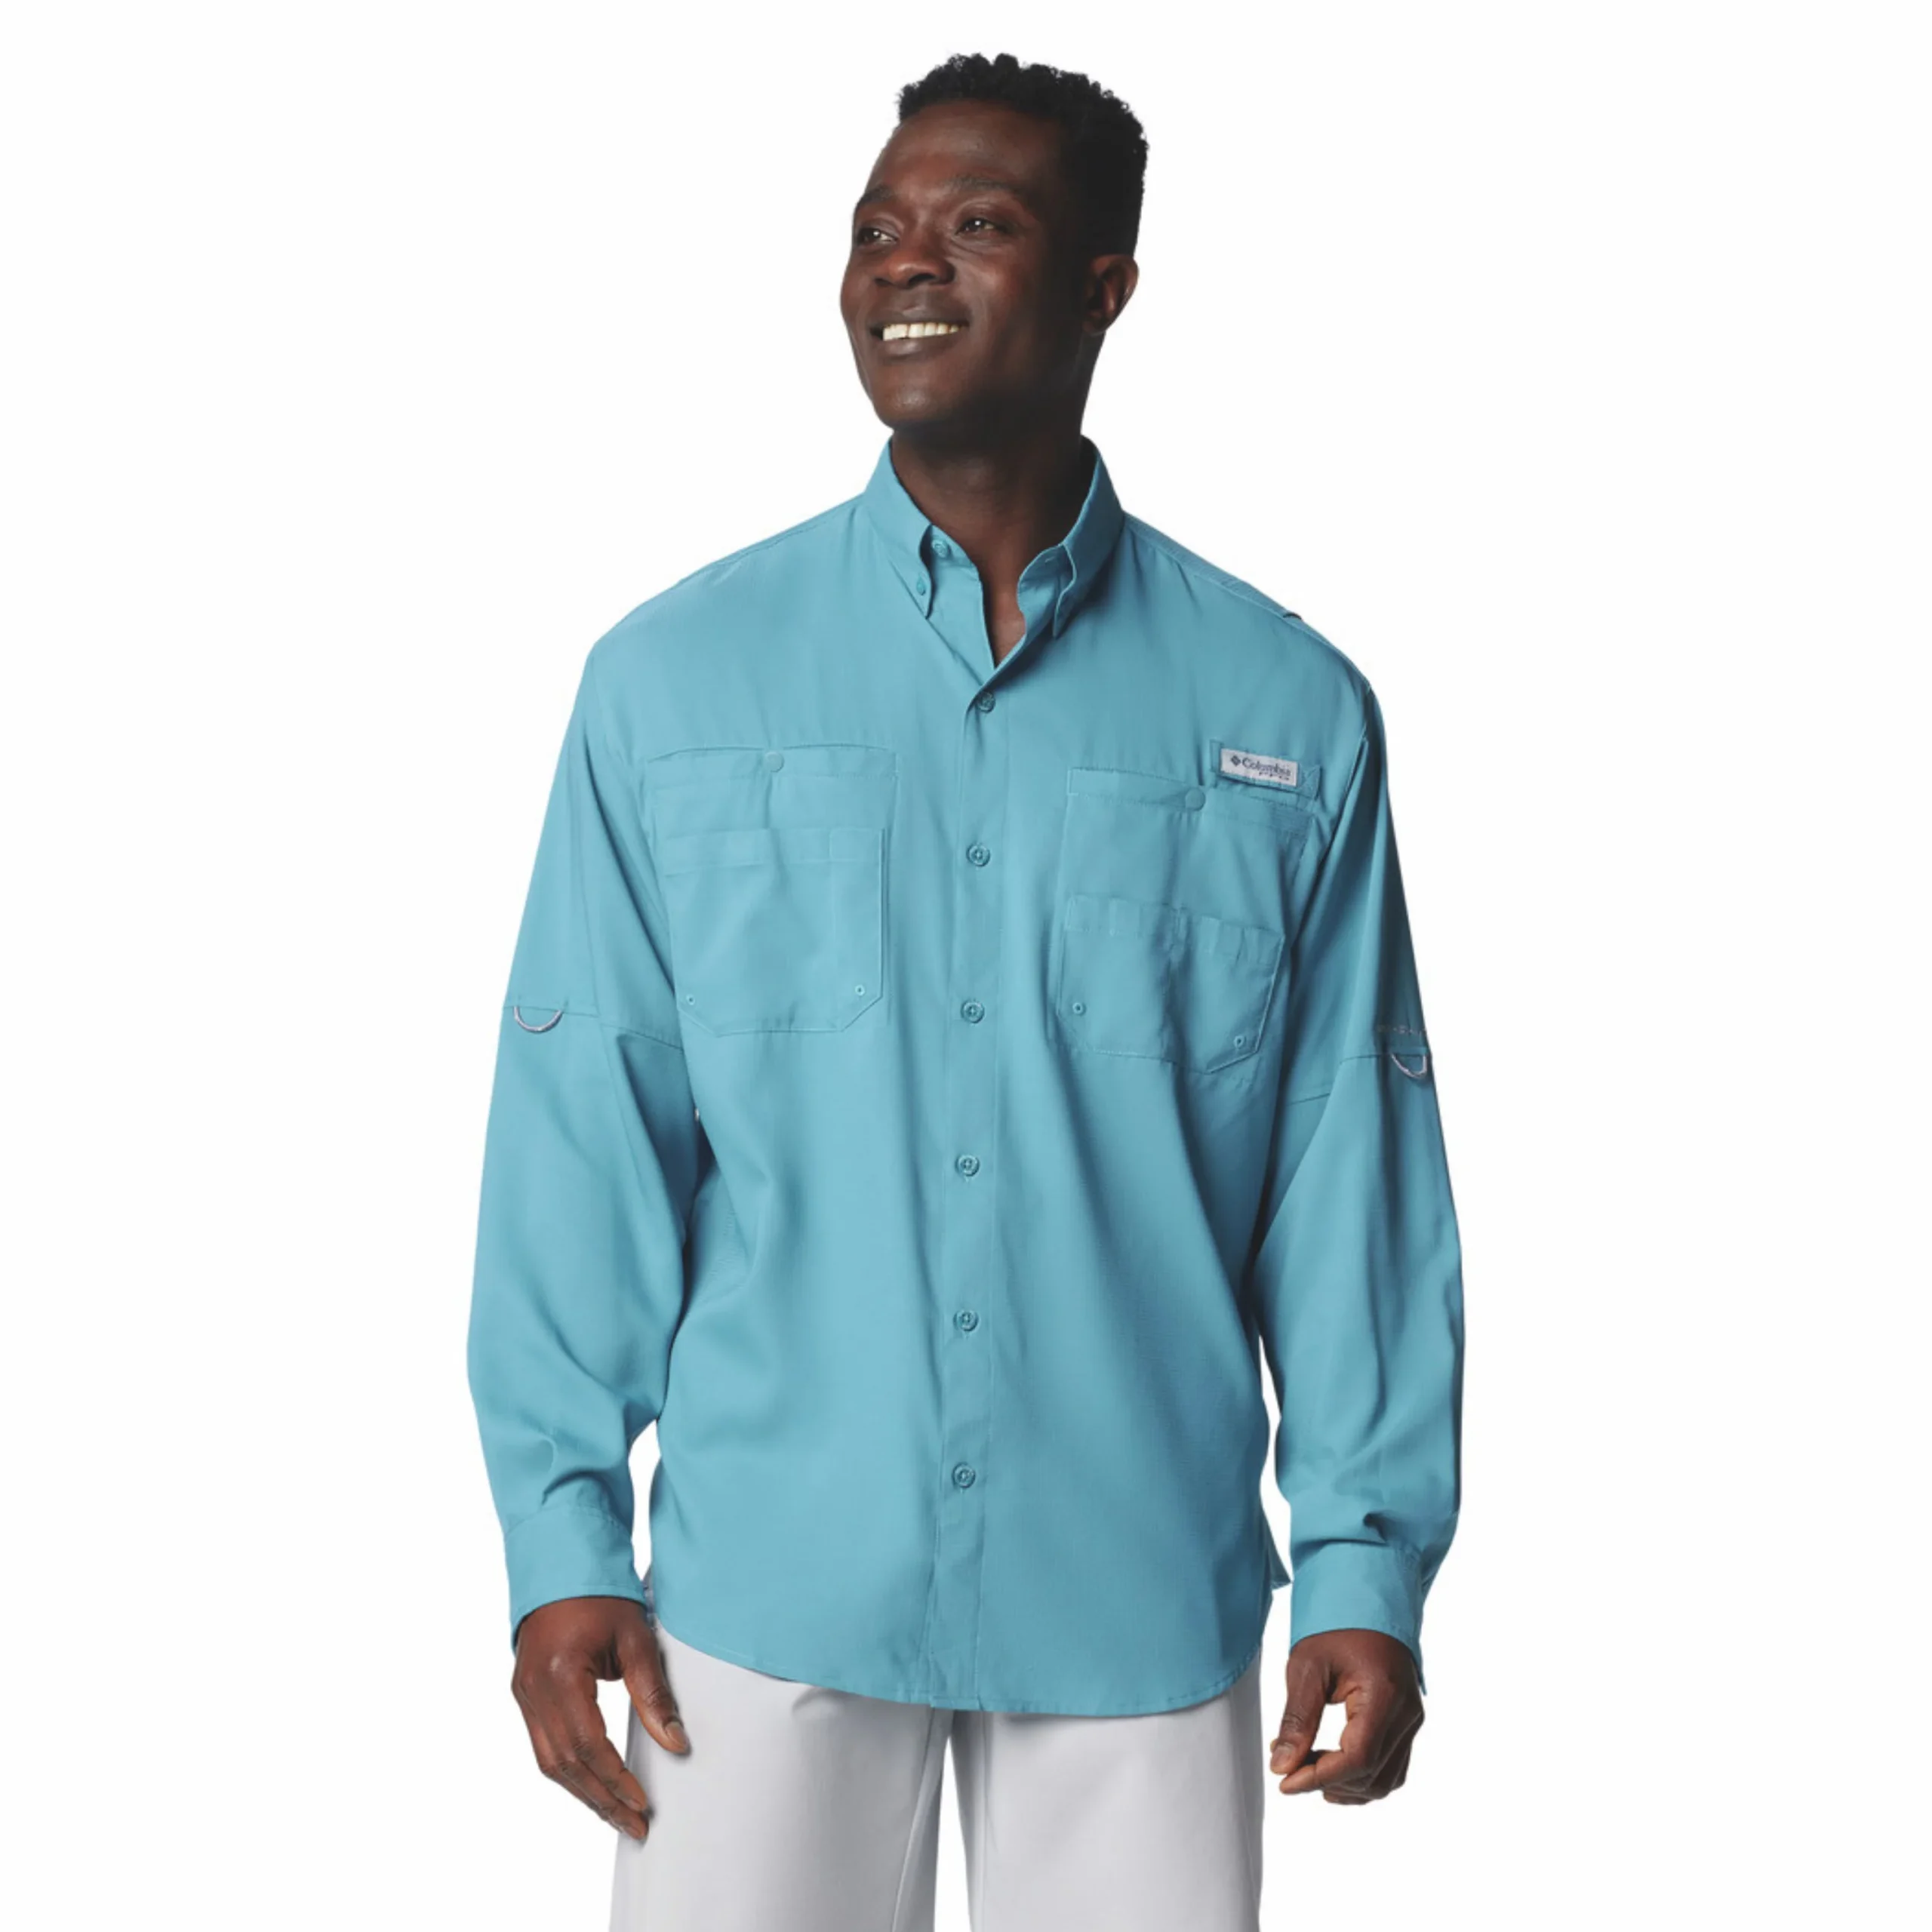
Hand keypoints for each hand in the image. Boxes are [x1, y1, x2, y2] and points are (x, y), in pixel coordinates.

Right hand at [511, 1595, 689, 1839]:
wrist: (563, 1561)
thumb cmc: (602, 1594)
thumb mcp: (635, 1637)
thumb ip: (653, 1693)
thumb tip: (676, 1742)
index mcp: (560, 1675)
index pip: (590, 1745)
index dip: (616, 1780)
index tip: (643, 1803)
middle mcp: (533, 1690)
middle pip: (565, 1764)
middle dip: (601, 1799)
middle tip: (635, 1826)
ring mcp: (523, 1693)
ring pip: (549, 1762)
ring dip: (583, 1792)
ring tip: (617, 1815)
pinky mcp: (524, 1694)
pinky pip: (543, 1746)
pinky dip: (569, 1771)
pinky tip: (592, 1785)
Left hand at [1268, 1628, 1422, 1804]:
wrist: (1368, 1602)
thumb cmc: (1338, 1626)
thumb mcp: (1307, 1666)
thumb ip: (1297, 1719)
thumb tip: (1282, 1766)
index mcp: (1384, 1695)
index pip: (1358, 1758)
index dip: (1319, 1777)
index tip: (1286, 1782)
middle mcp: (1407, 1714)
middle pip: (1372, 1775)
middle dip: (1327, 1781)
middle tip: (1288, 1768)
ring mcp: (1411, 1721)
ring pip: (1386, 1780)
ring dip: (1346, 1786)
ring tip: (1307, 1768)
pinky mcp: (1408, 1723)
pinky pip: (1392, 1767)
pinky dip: (1363, 1778)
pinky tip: (1332, 1769)